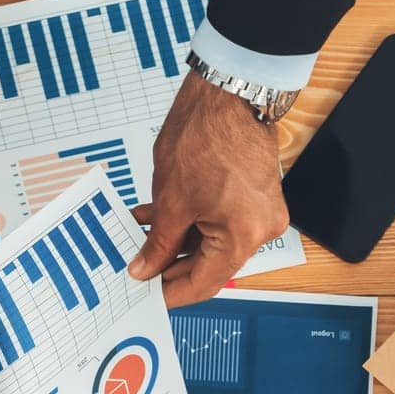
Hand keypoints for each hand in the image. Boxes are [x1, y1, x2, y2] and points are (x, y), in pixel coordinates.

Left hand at [128, 73, 288, 307]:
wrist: (227, 94)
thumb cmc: (205, 138)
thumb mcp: (171, 202)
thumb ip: (158, 244)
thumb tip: (145, 270)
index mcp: (244, 237)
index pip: (203, 283)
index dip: (170, 294)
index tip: (146, 299)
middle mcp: (260, 228)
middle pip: (207, 263)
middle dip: (166, 265)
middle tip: (134, 269)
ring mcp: (259, 210)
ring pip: (208, 240)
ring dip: (171, 240)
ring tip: (135, 237)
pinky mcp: (252, 194)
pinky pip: (216, 219)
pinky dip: (186, 221)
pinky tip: (152, 216)